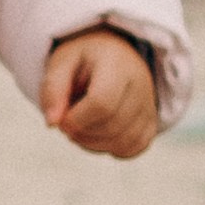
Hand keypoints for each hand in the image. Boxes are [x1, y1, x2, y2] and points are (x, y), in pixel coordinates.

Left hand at [40, 25, 158, 157]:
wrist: (109, 54)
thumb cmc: (81, 61)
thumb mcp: (60, 64)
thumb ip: (52, 90)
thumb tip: (53, 124)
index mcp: (117, 62)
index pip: (102, 102)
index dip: (76, 119)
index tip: (61, 119)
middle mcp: (140, 82)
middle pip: (113, 125)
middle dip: (82, 133)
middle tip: (68, 123)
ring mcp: (149, 102)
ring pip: (124, 141)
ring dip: (93, 144)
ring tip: (80, 128)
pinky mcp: (152, 120)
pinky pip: (136, 147)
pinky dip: (112, 149)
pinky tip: (98, 136)